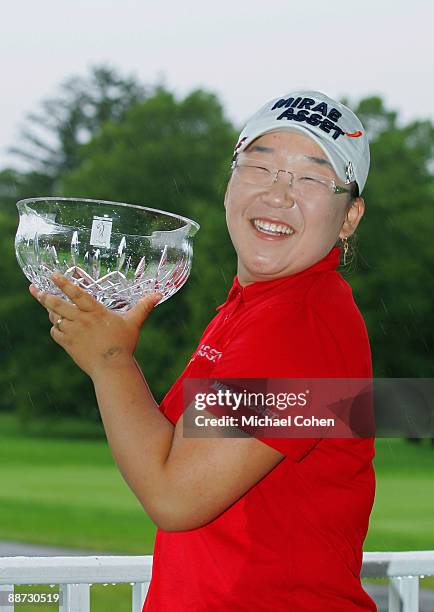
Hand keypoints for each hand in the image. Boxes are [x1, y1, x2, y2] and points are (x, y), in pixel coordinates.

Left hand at [29, 273, 162, 379]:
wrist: (112, 367)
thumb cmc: (124, 343)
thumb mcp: (134, 323)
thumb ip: (144, 306)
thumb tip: (158, 295)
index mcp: (95, 312)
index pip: (77, 293)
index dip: (64, 283)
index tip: (52, 275)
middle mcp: (81, 320)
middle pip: (58, 304)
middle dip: (44, 296)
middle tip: (33, 288)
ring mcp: (73, 332)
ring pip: (55, 318)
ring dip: (50, 311)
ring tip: (47, 305)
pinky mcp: (68, 345)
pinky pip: (55, 333)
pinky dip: (55, 329)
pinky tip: (57, 326)